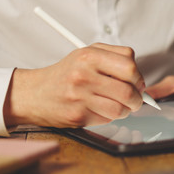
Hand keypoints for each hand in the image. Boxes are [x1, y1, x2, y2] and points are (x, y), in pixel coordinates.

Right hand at [3, 43, 144, 127]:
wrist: (33, 93)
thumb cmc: (66, 74)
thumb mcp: (86, 54)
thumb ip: (115, 58)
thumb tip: (139, 79)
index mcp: (89, 56)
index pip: (129, 66)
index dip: (138, 78)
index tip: (137, 83)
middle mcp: (84, 75)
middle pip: (128, 91)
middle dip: (137, 99)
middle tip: (134, 100)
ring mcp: (80, 96)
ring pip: (120, 109)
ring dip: (125, 110)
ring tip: (117, 105)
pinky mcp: (77, 115)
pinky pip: (107, 119)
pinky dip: (109, 117)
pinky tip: (99, 110)